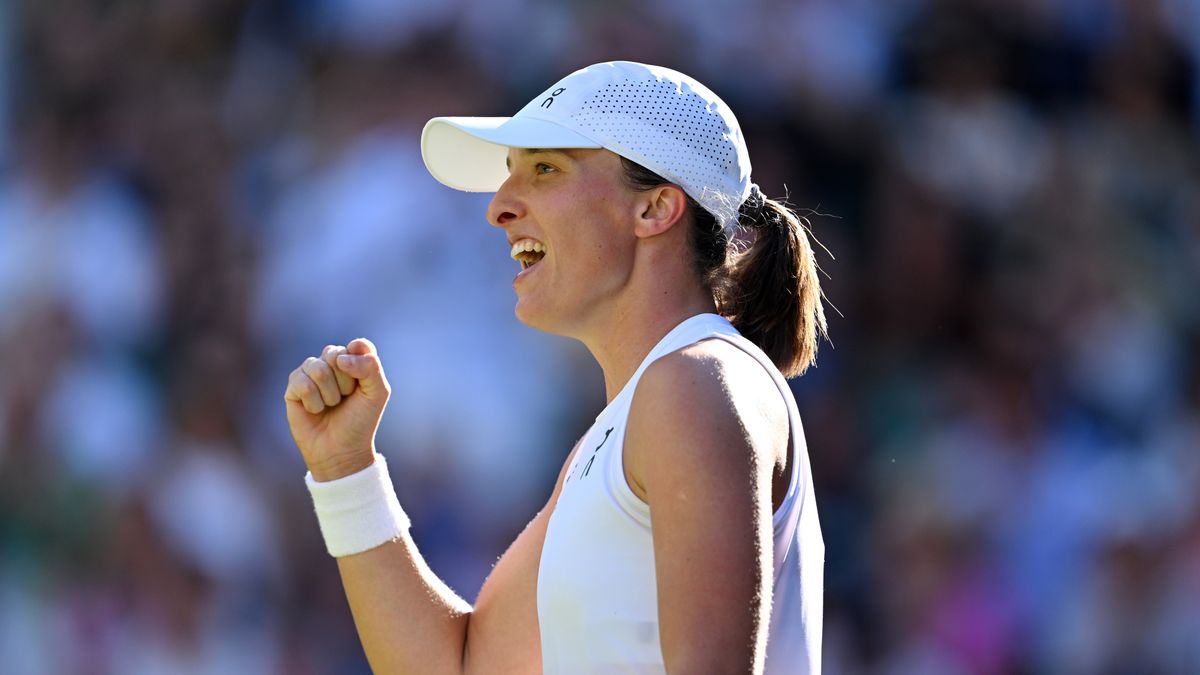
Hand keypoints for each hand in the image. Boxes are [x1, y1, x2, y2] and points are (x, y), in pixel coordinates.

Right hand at [284, 338, 390, 480]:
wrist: (341, 450)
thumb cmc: (360, 420)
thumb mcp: (377, 393)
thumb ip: (370, 367)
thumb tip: (340, 358)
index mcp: (353, 360)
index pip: (358, 345)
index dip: (360, 364)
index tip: (362, 385)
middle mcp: (331, 362)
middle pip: (335, 354)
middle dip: (345, 382)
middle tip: (346, 398)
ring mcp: (310, 373)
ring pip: (317, 368)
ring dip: (330, 394)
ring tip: (331, 405)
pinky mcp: (293, 387)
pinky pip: (302, 383)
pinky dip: (314, 402)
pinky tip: (316, 410)